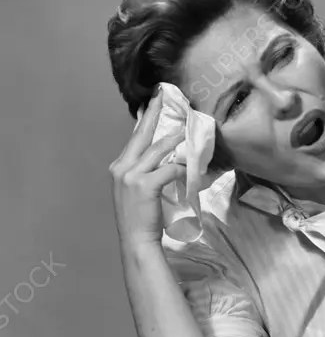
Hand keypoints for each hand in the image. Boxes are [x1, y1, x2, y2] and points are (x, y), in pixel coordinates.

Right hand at [109, 95, 186, 248]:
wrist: (136, 239)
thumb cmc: (142, 216)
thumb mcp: (139, 189)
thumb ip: (147, 171)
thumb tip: (167, 155)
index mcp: (119, 166)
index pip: (134, 138)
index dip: (144, 120)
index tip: (152, 102)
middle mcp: (121, 167)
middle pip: (141, 135)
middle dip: (154, 114)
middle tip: (164, 96)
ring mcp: (131, 176)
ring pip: (157, 150)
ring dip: (174, 140)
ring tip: (186, 130)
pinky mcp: (145, 185)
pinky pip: (169, 170)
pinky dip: (182, 169)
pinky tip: (192, 171)